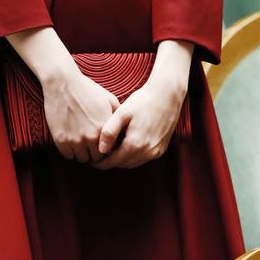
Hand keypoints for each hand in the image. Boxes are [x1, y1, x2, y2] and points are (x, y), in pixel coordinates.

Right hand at [4, 26, 118, 162]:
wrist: (63, 83)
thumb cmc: (87, 89)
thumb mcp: (109, 99)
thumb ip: (118, 116)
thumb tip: (123, 129)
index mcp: (104, 128)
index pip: (110, 151)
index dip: (107, 149)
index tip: (103, 144)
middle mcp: (91, 137)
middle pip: (96, 158)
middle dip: (95, 153)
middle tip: (91, 145)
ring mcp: (75, 139)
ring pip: (82, 159)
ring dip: (82, 153)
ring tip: (81, 144)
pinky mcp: (61, 139)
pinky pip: (67, 156)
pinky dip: (69, 152)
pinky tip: (71, 142)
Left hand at [91, 40, 192, 169]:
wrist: (167, 95)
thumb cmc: (143, 101)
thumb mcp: (122, 113)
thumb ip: (109, 132)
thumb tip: (101, 150)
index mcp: (135, 144)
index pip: (113, 162)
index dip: (101, 163)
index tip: (92, 161)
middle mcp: (147, 152)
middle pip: (123, 164)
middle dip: (111, 162)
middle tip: (99, 156)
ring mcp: (156, 152)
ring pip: (133, 163)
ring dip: (122, 160)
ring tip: (111, 150)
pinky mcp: (161, 149)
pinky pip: (143, 158)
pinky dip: (133, 156)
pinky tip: (127, 145)